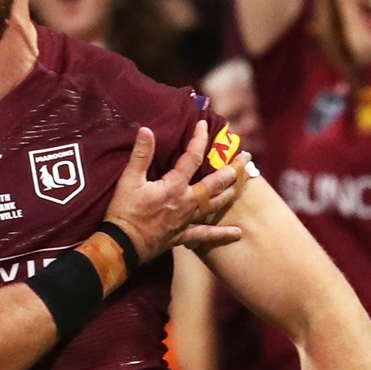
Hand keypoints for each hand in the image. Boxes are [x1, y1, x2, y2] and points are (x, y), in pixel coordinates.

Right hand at [104, 122, 243, 263]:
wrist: (124, 244)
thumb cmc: (125, 211)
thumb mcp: (129, 180)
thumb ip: (141, 154)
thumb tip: (147, 129)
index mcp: (174, 185)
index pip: (192, 158)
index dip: (199, 139)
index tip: (204, 124)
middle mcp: (187, 201)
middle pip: (215, 182)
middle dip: (232, 168)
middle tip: (247, 157)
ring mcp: (187, 219)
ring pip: (216, 203)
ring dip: (231, 191)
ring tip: (245, 181)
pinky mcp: (184, 235)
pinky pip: (206, 235)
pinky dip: (222, 234)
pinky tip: (238, 233)